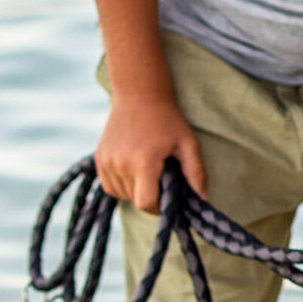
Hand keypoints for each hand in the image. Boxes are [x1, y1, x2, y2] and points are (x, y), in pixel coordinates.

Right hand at [95, 92, 206, 213]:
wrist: (138, 94)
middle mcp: (120, 163)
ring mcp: (106, 161)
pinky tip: (133, 169)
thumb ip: (196, 173)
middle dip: (150, 196)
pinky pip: (109, 186)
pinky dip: (121, 185)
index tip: (168, 199)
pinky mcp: (98, 158)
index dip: (159, 207)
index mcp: (143, 162)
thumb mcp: (188, 143)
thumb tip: (203, 201)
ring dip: (135, 191)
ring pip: (121, 195)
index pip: (146, 203)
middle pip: (135, 200)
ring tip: (147, 170)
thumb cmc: (167, 119)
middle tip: (161, 178)